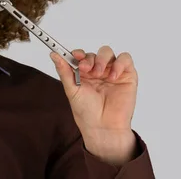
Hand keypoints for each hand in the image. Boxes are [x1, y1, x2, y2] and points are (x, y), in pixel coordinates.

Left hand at [51, 46, 138, 163]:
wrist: (103, 127)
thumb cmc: (87, 112)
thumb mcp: (71, 90)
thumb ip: (64, 71)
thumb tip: (53, 54)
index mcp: (84, 73)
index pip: (81, 55)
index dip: (78, 53)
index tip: (75, 55)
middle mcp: (97, 71)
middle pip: (94, 53)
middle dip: (89, 58)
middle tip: (85, 68)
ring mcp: (112, 72)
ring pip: (108, 52)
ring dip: (101, 59)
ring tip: (98, 73)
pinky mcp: (127, 75)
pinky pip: (125, 59)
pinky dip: (119, 63)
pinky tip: (112, 76)